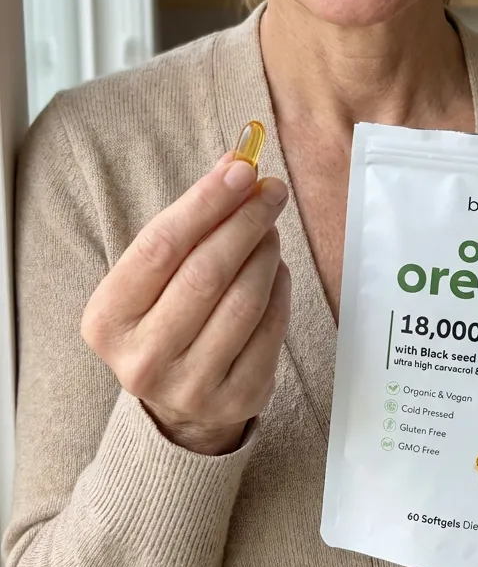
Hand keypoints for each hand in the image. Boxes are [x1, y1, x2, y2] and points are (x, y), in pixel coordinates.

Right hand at [81, 153, 290, 455]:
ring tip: (270, 229)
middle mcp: (142, 360)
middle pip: (206, 273)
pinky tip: (276, 269)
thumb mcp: (153, 275)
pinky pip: (270, 330)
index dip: (206, 203)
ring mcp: (190, 386)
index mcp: (107, 320)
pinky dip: (280, 289)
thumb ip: (190, 222)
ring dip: (266, 253)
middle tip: (270, 192)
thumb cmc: (163, 317)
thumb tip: (237, 165)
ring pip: (243, 301)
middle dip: (245, 222)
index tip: (241, 170)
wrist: (175, 402)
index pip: (160, 246)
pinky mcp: (236, 400)